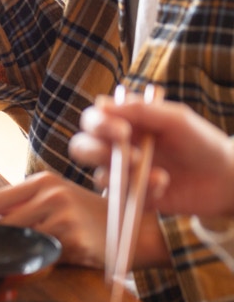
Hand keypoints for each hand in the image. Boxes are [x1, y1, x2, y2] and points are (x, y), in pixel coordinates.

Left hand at [0, 171, 169, 268]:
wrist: (137, 231)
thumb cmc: (92, 217)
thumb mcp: (56, 198)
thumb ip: (19, 201)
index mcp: (42, 181)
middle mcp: (51, 193)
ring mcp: (63, 215)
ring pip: (16, 238)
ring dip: (4, 254)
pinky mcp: (73, 238)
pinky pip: (39, 255)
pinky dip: (29, 264)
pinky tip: (26, 270)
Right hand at [70, 96, 233, 219]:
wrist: (226, 179)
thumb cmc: (201, 142)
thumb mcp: (175, 119)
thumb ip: (141, 111)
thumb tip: (102, 103)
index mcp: (124, 124)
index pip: (92, 120)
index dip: (98, 125)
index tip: (122, 131)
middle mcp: (117, 148)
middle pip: (81, 147)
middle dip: (97, 152)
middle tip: (130, 157)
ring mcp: (122, 175)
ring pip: (99, 176)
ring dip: (127, 175)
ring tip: (160, 174)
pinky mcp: (131, 198)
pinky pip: (122, 199)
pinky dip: (144, 192)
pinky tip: (165, 185)